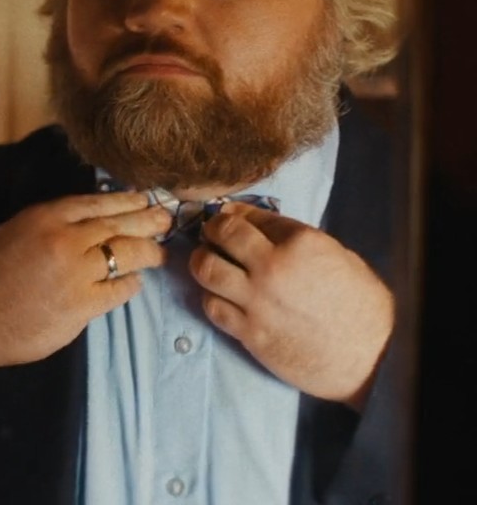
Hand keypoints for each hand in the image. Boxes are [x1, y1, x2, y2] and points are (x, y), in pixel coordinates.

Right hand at [0, 192, 169, 373]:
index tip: (143, 199)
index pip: (97, 202)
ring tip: (158, 254)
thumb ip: (47, 227)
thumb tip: (85, 225)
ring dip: (148, 253)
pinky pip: (119, 290)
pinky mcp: (81, 306)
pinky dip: (130, 285)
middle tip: (165, 220)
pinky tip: (134, 282)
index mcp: (42, 217)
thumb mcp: (10, 234)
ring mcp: (74, 273)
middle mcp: (62, 240)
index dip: (126, 200)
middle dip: (148, 221)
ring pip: (126, 254)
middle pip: (119, 224)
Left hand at [191, 201, 393, 408]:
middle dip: (212, 230)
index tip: (228, 216)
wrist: (371, 359)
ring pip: (206, 269)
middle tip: (211, 234)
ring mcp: (257, 301)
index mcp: (301, 242)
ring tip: (207, 263)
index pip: (251, 216)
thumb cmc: (363, 307)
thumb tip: (262, 230)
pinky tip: (219, 296)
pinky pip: (212, 306)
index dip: (235, 214)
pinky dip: (211, 297)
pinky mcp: (249, 332)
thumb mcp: (338, 257)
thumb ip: (296, 241)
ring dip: (202, 262)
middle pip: (222, 235)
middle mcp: (273, 266)